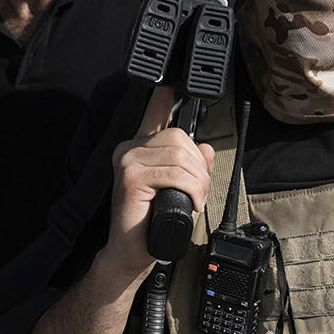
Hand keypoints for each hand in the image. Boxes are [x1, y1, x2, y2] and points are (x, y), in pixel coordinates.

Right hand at [103, 86, 214, 282]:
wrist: (132, 252)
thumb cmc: (153, 221)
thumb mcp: (180, 188)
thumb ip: (192, 165)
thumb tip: (205, 148)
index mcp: (140, 147)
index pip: (154, 113)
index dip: (164, 96)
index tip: (172, 82)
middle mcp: (130, 148)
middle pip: (179, 137)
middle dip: (198, 166)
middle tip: (198, 191)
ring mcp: (127, 160)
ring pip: (180, 156)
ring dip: (197, 181)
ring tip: (194, 200)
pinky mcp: (130, 176)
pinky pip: (175, 173)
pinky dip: (190, 190)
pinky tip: (187, 204)